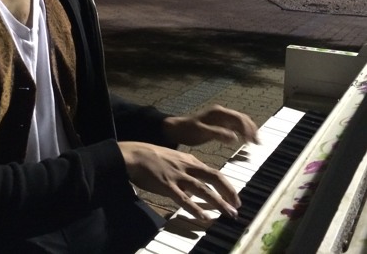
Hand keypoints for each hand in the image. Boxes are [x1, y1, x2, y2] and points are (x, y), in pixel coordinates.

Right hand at [118, 141, 240, 220]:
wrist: (134, 154)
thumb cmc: (151, 157)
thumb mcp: (173, 159)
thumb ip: (186, 168)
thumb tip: (196, 181)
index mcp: (189, 160)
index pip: (214, 173)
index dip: (227, 186)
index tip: (235, 198)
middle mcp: (186, 167)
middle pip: (214, 178)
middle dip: (229, 193)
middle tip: (237, 207)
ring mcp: (177, 176)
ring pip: (203, 189)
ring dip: (218, 202)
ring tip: (228, 214)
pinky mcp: (166, 185)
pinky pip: (183, 198)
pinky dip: (195, 208)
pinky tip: (204, 217)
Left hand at [162, 104, 258, 146]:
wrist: (177, 129)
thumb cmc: (188, 131)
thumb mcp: (202, 132)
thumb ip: (218, 134)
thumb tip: (234, 138)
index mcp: (218, 113)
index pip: (238, 118)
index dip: (247, 129)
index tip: (252, 141)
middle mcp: (221, 113)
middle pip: (242, 118)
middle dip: (251, 129)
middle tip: (258, 143)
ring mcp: (220, 117)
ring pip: (239, 121)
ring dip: (248, 130)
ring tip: (255, 142)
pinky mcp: (219, 123)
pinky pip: (234, 126)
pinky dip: (242, 132)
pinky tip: (244, 141)